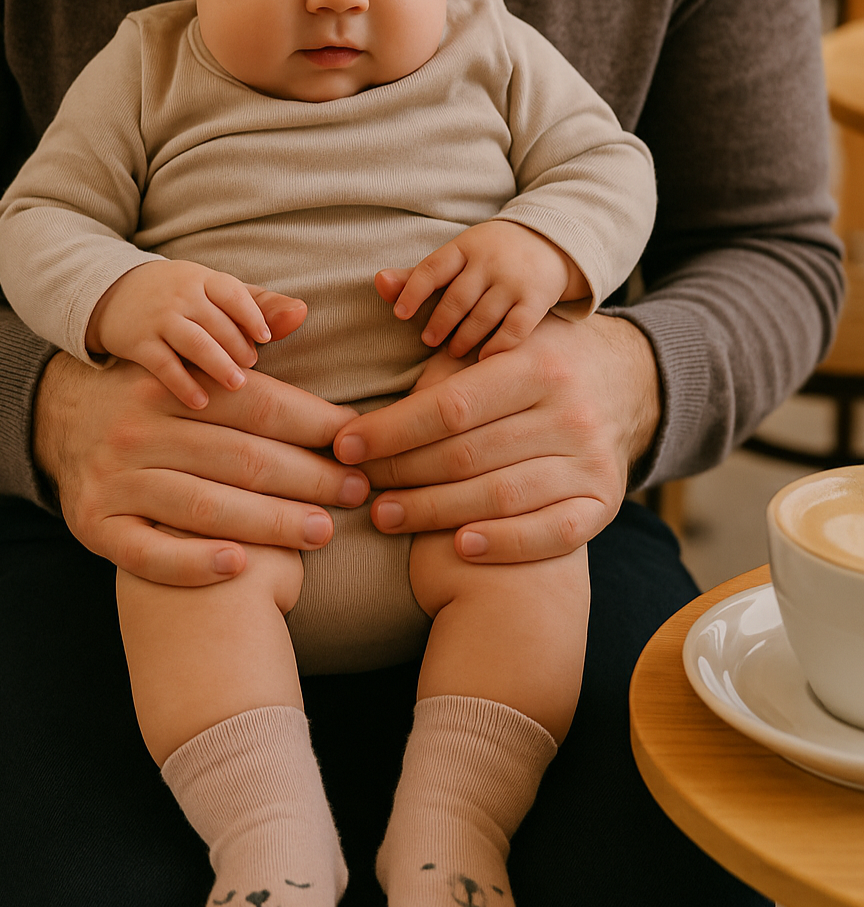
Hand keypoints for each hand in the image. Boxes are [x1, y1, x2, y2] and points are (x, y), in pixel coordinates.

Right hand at [36, 290, 368, 585]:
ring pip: (204, 506)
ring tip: (324, 531)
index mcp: (167, 386)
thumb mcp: (188, 368)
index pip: (255, 404)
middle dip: (308, 476)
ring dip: (271, 522)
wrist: (57, 423)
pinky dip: (194, 562)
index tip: (357, 442)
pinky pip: (148, 554)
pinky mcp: (96, 527)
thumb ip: (247, 352)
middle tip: (357, 491)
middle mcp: (136, 430)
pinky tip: (239, 566)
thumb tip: (302, 312)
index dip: (313, 424)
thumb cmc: (149, 402)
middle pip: (239, 457)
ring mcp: (113, 481)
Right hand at [85, 259, 306, 410]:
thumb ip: (259, 305)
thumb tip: (303, 311)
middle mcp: (180, 295)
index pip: (232, 292)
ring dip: (217, 364)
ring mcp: (157, 318)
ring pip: (193, 341)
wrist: (115, 292)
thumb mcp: (216, 294)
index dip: (252, 315)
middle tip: (252, 369)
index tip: (265, 338)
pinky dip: (182, 383)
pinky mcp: (136, 342)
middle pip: (216, 321)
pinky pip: (162, 364)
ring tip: (237, 385)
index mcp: (204, 280)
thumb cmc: (183, 299)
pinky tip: (201, 402)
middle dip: (237, 346)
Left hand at [332, 312, 660, 561]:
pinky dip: (507, 543)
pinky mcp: (605, 501)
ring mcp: (591, 461)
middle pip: (467, 455)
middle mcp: (570, 412)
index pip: (450, 406)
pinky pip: (553, 532)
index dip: (391, 431)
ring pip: (499, 496)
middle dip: (402, 473)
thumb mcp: (499, 341)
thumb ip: (440, 344)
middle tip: (357, 487)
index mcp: (537, 365)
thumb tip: (382, 293)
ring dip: (433, 512)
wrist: (629, 386)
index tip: (345, 446)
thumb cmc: (538, 366)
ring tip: (385, 516)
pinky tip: (461, 546)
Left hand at [375, 221, 587, 359]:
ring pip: (483, 315)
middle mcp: (491, 260)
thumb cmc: (489, 257)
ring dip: (464, 337)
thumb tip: (378, 282)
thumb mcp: (456, 257)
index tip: (401, 315)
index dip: (413, 291)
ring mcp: (515, 280)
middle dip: (440, 322)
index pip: (433, 268)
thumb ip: (417, 275)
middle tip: (429, 340)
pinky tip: (484, 359)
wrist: (551, 240)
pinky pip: (514, 329)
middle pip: (457, 297)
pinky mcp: (537, 299)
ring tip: (453, 351)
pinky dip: (497, 346)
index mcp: (465, 247)